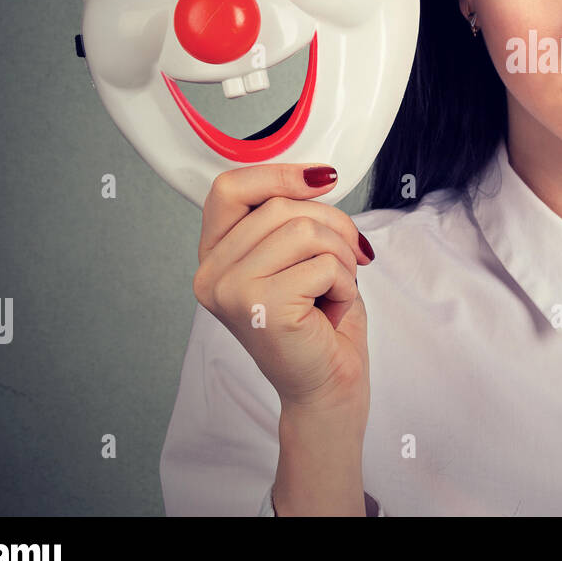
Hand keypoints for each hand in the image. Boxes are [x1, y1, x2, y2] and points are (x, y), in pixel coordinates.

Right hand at [192, 164, 373, 415]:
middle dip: (333, 224)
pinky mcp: (261, 308)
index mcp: (215, 255)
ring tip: (336, 286)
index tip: (322, 178)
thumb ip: (289, 217)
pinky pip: (322, 264)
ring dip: (341, 255)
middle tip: (350, 255)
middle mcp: (211, 274)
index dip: (279, 174)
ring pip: (304, 230)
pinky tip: (332, 308)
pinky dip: (345, 283)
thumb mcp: (297, 255)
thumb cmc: (318, 322)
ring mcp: (231, 291)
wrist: (327, 387)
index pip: (230, 188)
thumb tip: (316, 174)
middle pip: (279, 206)